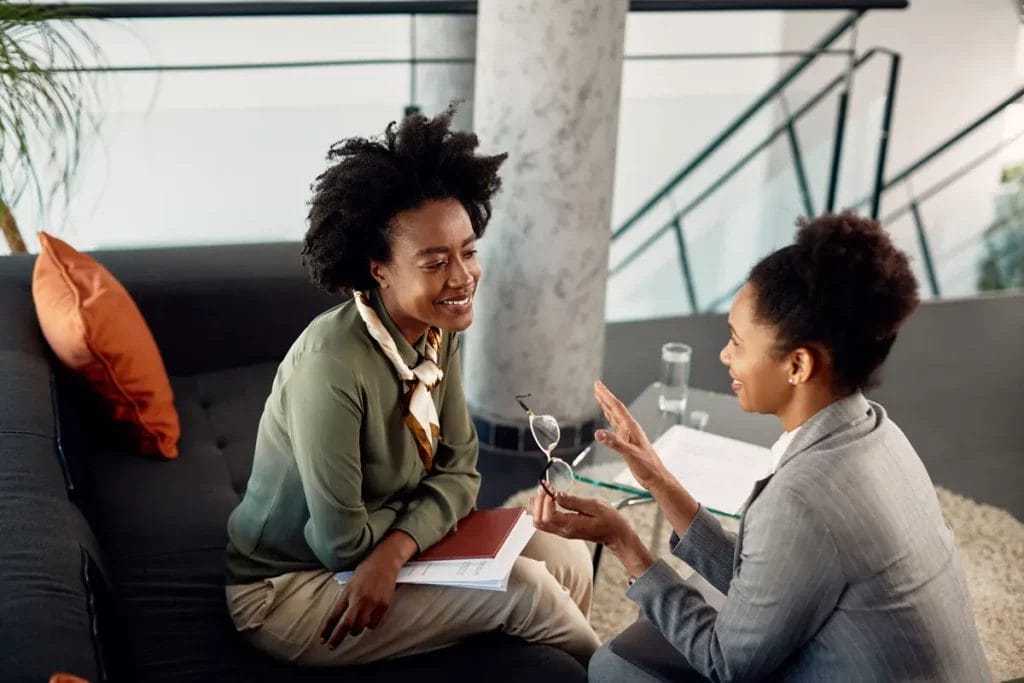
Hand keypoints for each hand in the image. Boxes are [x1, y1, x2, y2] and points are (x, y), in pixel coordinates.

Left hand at [320, 532, 414, 648]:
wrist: (384, 562)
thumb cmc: (366, 571)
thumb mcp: (351, 584)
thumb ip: (346, 600)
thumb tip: (340, 618)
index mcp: (348, 593)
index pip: (334, 615)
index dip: (327, 629)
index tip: (322, 639)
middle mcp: (359, 599)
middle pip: (346, 625)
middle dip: (337, 638)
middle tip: (332, 646)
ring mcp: (372, 603)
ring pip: (360, 627)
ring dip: (356, 630)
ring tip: (356, 626)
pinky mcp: (383, 605)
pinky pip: (374, 624)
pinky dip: (370, 624)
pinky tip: (370, 617)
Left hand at [528, 487, 654, 577]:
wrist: (615, 535)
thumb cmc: (609, 520)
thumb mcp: (595, 505)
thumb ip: (574, 501)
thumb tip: (557, 495)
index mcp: (572, 525)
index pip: (548, 516)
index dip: (545, 500)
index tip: (549, 488)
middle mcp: (563, 531)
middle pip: (538, 521)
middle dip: (538, 502)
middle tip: (544, 488)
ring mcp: (562, 532)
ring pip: (538, 523)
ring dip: (537, 507)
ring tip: (544, 493)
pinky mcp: (562, 530)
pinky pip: (544, 523)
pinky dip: (540, 511)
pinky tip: (545, 500)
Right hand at [593, 380, 670, 488]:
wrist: (657, 478)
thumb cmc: (647, 467)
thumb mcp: (629, 454)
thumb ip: (614, 443)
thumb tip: (598, 433)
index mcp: (631, 428)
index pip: (616, 407)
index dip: (606, 395)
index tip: (597, 385)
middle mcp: (630, 428)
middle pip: (615, 408)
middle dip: (605, 396)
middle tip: (596, 386)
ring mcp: (629, 434)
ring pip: (615, 415)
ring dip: (606, 405)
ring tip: (599, 397)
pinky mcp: (627, 441)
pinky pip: (616, 425)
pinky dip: (609, 417)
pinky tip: (607, 416)